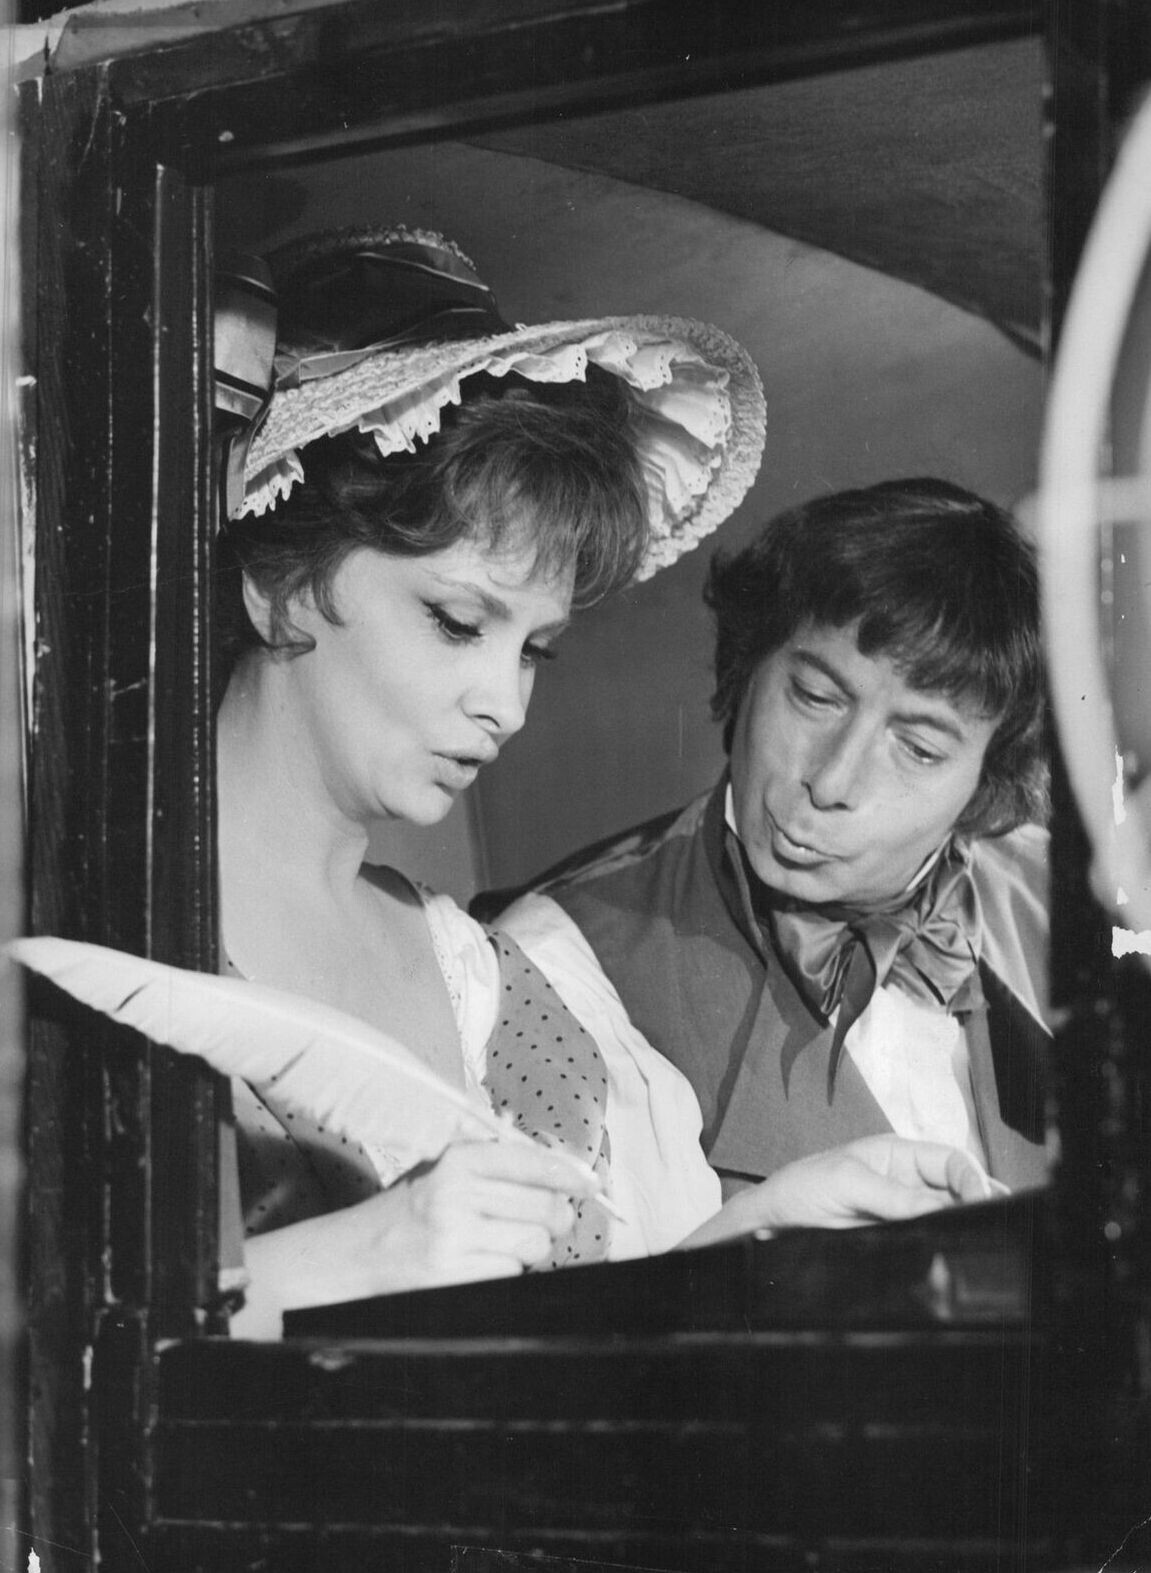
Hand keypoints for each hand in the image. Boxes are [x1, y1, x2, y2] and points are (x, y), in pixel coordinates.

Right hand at [233, 1138, 595, 1336]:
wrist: (357, 1254)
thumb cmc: (412, 1208)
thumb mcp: (444, 1168)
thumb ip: (497, 1161)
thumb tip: (564, 1166)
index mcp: (458, 1159)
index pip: (532, 1162)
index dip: (569, 1175)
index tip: (589, 1183)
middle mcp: (457, 1193)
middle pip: (546, 1208)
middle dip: (554, 1219)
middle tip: (545, 1222)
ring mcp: (455, 1238)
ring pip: (534, 1245)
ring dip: (528, 1249)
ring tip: (499, 1243)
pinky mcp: (454, 1276)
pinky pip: (511, 1274)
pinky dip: (505, 1271)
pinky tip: (481, 1263)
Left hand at [681, 1136, 1004, 1248]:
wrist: (770, 1224)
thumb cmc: (801, 1188)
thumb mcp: (847, 1183)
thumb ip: (893, 1196)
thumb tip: (939, 1208)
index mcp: (898, 1156)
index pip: (951, 1161)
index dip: (973, 1178)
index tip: (983, 1200)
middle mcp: (906, 1184)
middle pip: (957, 1191)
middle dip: (979, 1202)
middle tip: (993, 1223)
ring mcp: (901, 1214)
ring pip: (947, 1218)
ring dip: (964, 1226)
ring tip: (979, 1240)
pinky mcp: (894, 1241)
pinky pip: (927, 1242)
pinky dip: (943, 1246)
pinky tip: (952, 1254)